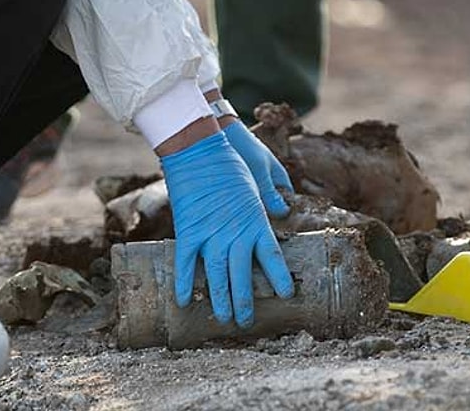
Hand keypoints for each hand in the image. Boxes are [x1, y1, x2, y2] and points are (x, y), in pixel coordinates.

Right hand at [160, 131, 293, 327]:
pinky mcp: (188, 230)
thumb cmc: (233, 157)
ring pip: (217, 276)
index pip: (272, 258)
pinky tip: (184, 301)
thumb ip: (271, 196)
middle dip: (245, 302)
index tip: (285, 295)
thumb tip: (284, 209)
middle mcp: (236, 234)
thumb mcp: (260, 176)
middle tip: (246, 322)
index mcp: (257, 222)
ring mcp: (211, 234)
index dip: (278, 279)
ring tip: (223, 320)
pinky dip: (184, 283)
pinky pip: (185, 263)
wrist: (200, 148)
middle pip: (242, 276)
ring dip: (220, 300)